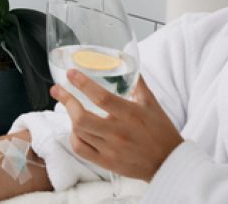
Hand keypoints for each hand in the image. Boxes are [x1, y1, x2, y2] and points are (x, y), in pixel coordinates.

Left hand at [51, 71, 182, 180]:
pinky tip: (75, 129)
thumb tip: (130, 64)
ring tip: (69, 106)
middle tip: (58, 90)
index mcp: (131, 114)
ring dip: (70, 116)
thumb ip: (138, 84)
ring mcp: (111, 149)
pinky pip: (81, 149)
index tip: (70, 74)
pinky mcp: (107, 162)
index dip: (82, 84)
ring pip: (79, 132)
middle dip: (66, 100)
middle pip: (82, 118)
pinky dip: (74, 137)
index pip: (101, 97)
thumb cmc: (161, 131)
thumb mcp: (152, 104)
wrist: (170, 162)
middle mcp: (119, 132)